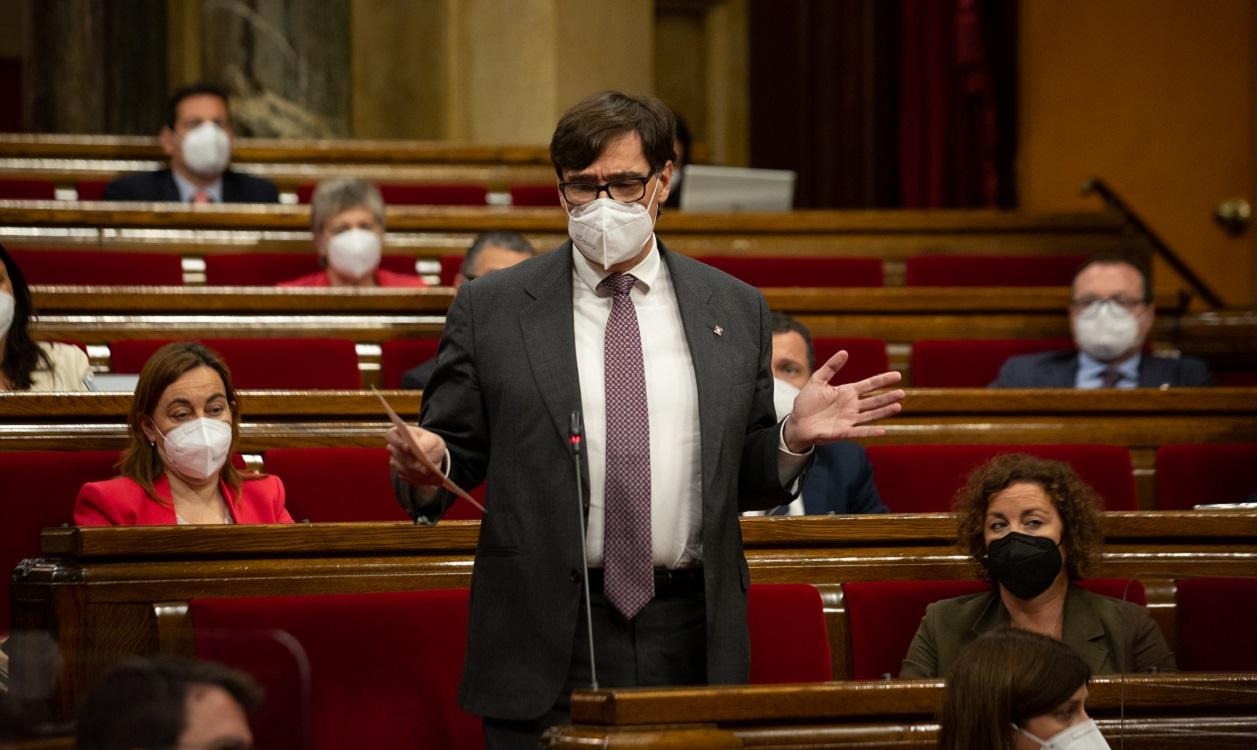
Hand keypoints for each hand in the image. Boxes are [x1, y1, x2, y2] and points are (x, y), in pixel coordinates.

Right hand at [385, 425, 447, 486]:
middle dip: (411, 463)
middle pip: (398, 456)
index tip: (409, 448)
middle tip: (424, 468)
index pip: (391, 436)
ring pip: (403, 469)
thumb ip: (427, 444)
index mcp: (398, 434)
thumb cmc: (430, 443)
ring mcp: (395, 462)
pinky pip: (407, 478)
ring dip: (416, 472)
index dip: (398, 442)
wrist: (432, 453)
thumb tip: (423, 452)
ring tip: (430, 474)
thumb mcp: (433, 440)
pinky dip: (418, 479)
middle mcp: (393, 448)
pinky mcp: (401, 473)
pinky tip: (429, 478)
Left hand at [783, 350, 903, 451]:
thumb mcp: (817, 381)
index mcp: (847, 392)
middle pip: (874, 400)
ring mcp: (849, 419)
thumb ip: (830, 367)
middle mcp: (851, 406)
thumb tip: (844, 352)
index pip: (869, 385)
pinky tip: (883, 430)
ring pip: (871, 415)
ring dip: (884, 412)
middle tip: (902, 392)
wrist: (797, 422)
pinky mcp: (843, 432)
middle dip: (887, 396)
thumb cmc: (807, 402)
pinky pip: (860, 432)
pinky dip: (870, 431)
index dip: (883, 380)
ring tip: (898, 406)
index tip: (897, 375)